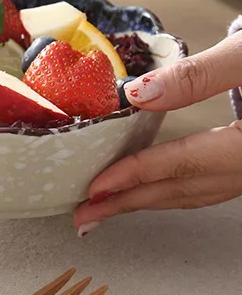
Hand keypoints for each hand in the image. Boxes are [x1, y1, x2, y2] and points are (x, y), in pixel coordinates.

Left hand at [74, 32, 241, 234]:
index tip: (92, 190)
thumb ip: (196, 77)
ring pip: (198, 194)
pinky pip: (211, 186)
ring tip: (106, 209)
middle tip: (83, 217)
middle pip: (183, 190)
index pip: (181, 165)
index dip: (133, 178)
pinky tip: (154, 187)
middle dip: (129, 204)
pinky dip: (175, 191)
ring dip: (149, 202)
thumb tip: (137, 94)